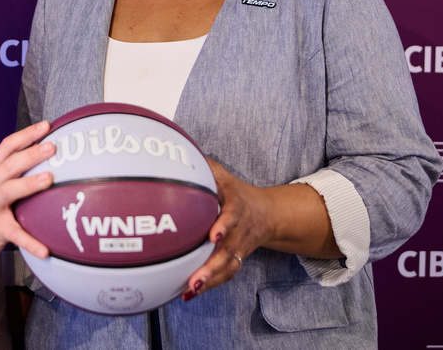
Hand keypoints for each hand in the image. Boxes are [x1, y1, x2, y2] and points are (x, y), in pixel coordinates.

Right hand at [0, 121, 54, 269]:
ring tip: (48, 179)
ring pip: (8, 191)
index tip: (45, 126)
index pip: (7, 147)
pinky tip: (45, 249)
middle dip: (30, 154)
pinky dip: (30, 241)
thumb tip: (44, 156)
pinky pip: (14, 234)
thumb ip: (12, 171)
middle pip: (9, 164)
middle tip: (51, 147)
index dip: (26, 135)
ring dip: (28, 184)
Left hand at [179, 159, 338, 300]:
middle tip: (195, 277)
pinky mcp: (236, 259)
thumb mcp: (222, 174)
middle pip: (229, 249)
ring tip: (191, 288)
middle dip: (213, 264)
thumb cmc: (235, 191)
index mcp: (236, 206)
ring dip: (210, 279)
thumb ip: (201, 165)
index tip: (213, 235)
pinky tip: (187, 293)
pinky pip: (225, 274)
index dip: (225, 225)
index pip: (233, 215)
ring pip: (228, 266)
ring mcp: (239, 247)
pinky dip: (208, 285)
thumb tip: (174, 150)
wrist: (268, 214)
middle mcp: (239, 229)